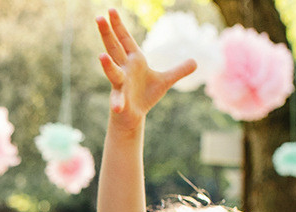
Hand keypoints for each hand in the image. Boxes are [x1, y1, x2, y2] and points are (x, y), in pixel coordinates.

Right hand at [97, 8, 195, 129]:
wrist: (134, 117)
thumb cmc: (145, 96)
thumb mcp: (165, 81)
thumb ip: (179, 70)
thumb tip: (196, 61)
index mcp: (133, 60)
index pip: (124, 39)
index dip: (118, 25)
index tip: (111, 10)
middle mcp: (124, 69)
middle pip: (114, 48)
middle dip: (107, 34)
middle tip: (99, 18)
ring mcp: (120, 85)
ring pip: (112, 72)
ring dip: (107, 65)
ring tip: (101, 56)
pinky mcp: (120, 101)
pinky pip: (118, 101)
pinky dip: (117, 103)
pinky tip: (117, 107)